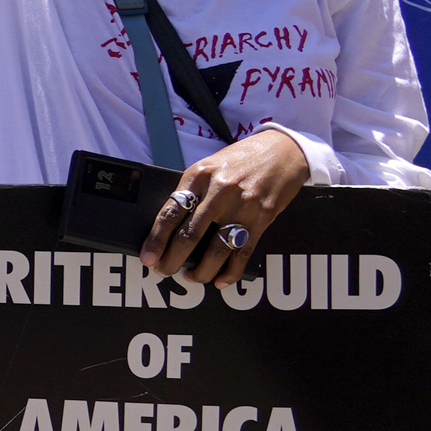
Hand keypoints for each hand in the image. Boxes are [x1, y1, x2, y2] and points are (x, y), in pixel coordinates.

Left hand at [142, 126, 308, 286]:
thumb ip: (192, 192)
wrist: (283, 150)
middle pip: (189, 234)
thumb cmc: (240, 160)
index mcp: (198, 176)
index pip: (170, 212)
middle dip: (172, 259)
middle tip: (162, 271)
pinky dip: (230, 272)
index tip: (147, 257)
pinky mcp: (262, 218)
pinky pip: (243, 252)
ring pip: (216, 249)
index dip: (156, 239)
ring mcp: (242, 206)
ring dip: (201, 270)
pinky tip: (220, 280)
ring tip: (191, 278)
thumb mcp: (209, 167)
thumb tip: (170, 227)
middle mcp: (219, 191)